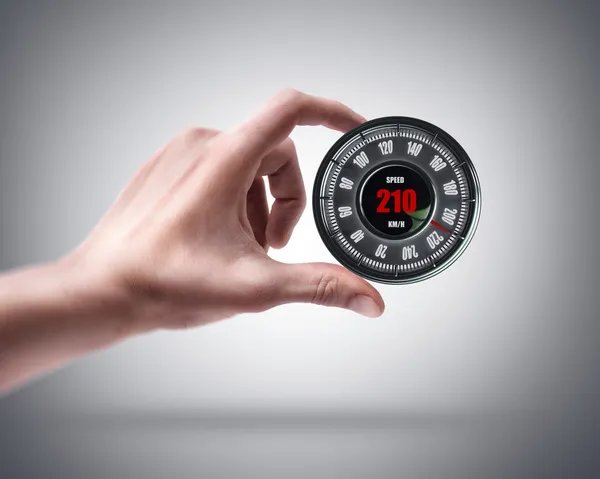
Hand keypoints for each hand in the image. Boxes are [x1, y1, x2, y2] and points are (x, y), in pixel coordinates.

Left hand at [71, 89, 384, 332]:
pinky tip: (218, 241)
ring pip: (247, 165)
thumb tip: (369, 300)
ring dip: (259, 205)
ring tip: (243, 250)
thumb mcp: (255, 286)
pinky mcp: (167, 169)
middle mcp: (202, 145)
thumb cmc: (165, 283)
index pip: (292, 110)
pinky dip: (234, 202)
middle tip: (273, 247)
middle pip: (275, 153)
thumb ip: (319, 286)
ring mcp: (180, 155)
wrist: (101, 290)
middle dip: (287, 200)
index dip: (333, 114)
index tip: (354, 131)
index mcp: (225, 159)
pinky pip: (218, 171)